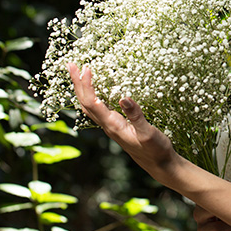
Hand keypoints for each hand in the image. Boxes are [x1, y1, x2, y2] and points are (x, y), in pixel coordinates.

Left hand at [67, 63, 181, 187]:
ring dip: (82, 90)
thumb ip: (136, 116)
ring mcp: (111, 126)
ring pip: (89, 106)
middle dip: (77, 84)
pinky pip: (98, 109)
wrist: (160, 165)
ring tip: (79, 75)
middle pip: (84, 103)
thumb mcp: (148, 133)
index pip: (92, 102)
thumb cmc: (155, 150)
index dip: (86, 84)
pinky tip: (96, 91)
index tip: (86, 67)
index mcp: (113, 125)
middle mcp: (108, 125)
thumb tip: (124, 98)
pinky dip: (92, 96)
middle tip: (71, 65)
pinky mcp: (117, 126)